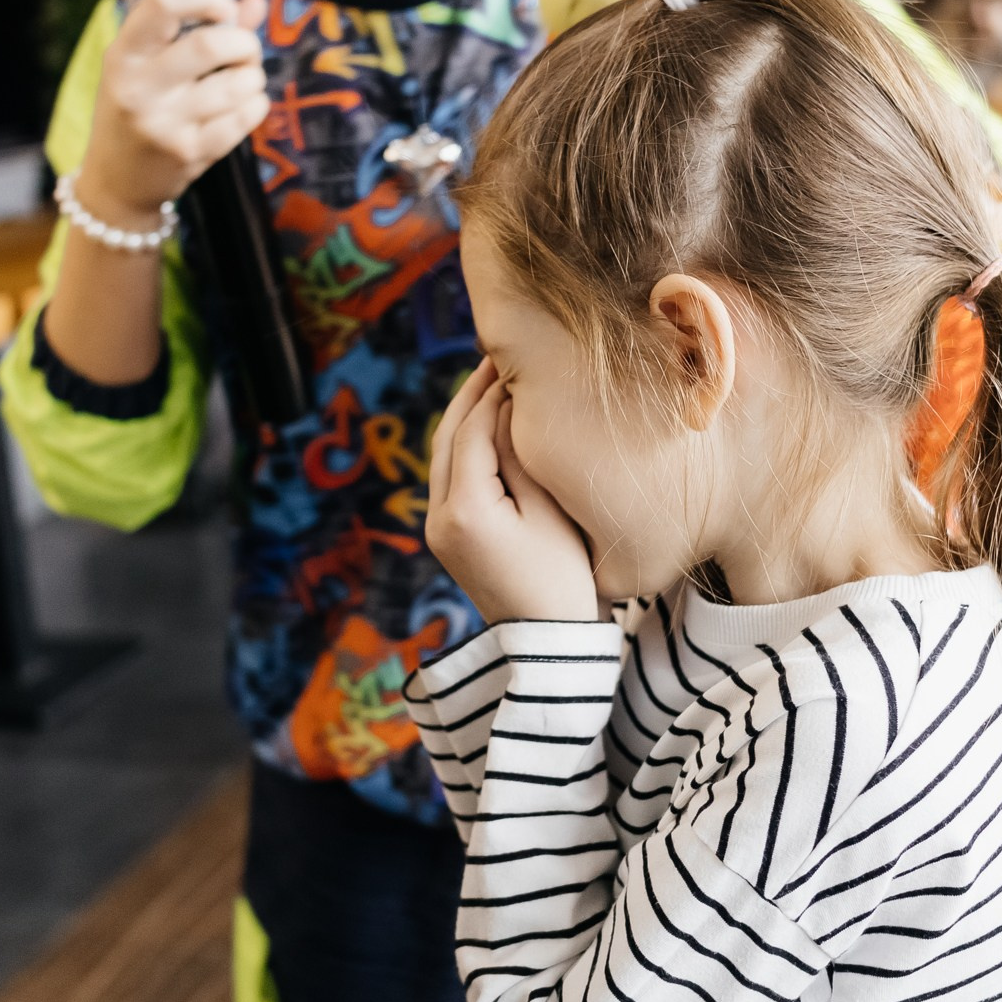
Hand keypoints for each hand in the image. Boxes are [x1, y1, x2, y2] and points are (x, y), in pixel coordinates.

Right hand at [77, 0, 270, 226]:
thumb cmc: (138, 108)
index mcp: (123, 55)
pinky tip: (245, 104)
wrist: (117, 181)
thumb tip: (255, 0)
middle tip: (245, 50)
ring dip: (254, 76)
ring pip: (235, 84)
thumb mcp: (148, 64)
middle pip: (210, 45)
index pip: (163, 5)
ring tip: (246, 78)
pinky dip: (256, 104)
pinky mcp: (190, 153)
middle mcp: (139, 88)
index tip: (223, 6)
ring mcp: (164, 124)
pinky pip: (244, 118)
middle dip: (244, 42)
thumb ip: (199, 26)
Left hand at [427, 359, 599, 623]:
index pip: (472, 432)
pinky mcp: (446, 537)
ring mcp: (437, 529)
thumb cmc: (563, 579)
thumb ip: (522, 456)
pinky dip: (463, 445)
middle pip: (446, 438)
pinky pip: (448, 476)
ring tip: (490, 382)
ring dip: (463, 417)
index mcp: (465, 510)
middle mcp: (439, 517)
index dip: (492, 394)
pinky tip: (486, 425)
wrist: (546, 644)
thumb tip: (508, 407)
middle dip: (469, 395)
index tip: (514, 362)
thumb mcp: (550, 511)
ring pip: (442, 455)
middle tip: (493, 358)